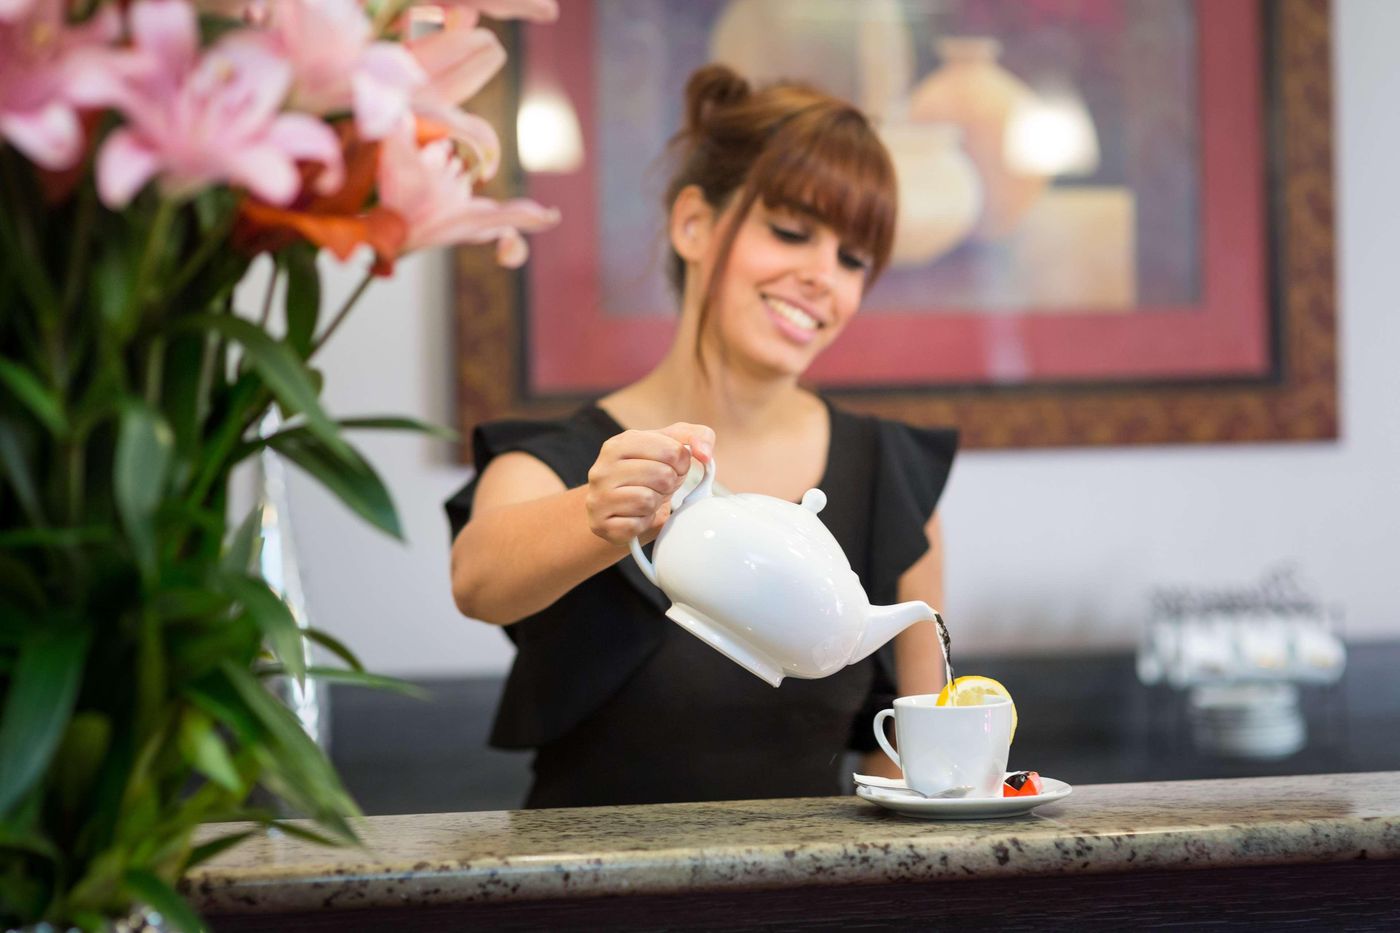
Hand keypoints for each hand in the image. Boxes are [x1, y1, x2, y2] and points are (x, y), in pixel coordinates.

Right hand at [585, 422, 714, 546]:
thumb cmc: (648, 473)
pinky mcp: (601, 524)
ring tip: (646, 499)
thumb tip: (705, 453)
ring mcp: (598, 497)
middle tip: (658, 486)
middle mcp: (603, 468)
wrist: (617, 507)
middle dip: (669, 484)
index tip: (673, 467)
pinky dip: (643, 522)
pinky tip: (635, 515)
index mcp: (619, 443)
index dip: (682, 463)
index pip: (672, 450)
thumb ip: (697, 436)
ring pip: (648, 500)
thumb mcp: (671, 446)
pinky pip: (636, 525)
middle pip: (662, 476)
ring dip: (655, 503)